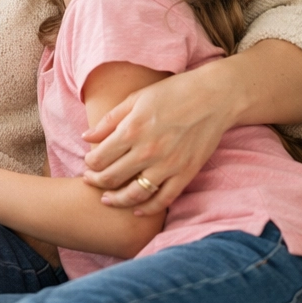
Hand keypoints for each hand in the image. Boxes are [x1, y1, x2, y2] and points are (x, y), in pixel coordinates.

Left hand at [81, 67, 234, 214]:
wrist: (214, 96)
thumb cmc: (173, 92)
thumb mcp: (136, 98)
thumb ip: (110, 120)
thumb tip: (86, 137)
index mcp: (132, 129)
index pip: (100, 157)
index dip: (89, 164)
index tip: (88, 163)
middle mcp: (148, 151)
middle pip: (112, 177)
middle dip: (96, 181)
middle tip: (89, 181)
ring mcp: (168, 165)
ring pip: (135, 194)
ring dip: (117, 200)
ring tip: (106, 199)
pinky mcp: (186, 174)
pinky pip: (164, 199)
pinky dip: (149, 209)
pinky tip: (137, 210)